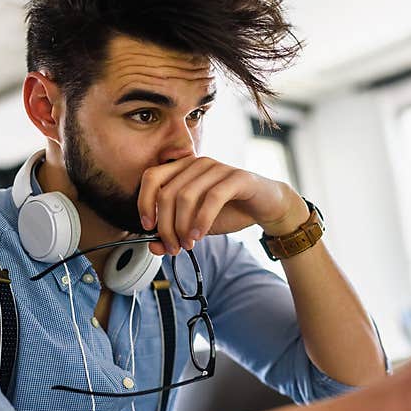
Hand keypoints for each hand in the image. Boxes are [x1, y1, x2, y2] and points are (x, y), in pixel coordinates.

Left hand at [137, 156, 308, 255]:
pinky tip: (199, 236)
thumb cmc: (229, 211)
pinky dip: (201, 221)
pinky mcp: (237, 177)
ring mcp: (217, 167)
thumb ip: (173, 233)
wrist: (266, 207)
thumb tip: (153, 246)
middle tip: (172, 247)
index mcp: (183, 168)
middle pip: (167, 193)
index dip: (144, 203)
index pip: (151, 178)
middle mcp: (197, 163)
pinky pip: (212, 198)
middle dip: (165, 226)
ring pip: (186, 196)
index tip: (148, 228)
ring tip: (187, 245)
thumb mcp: (195, 225)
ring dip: (182, 227)